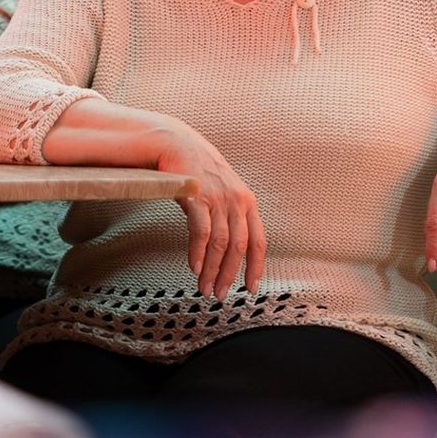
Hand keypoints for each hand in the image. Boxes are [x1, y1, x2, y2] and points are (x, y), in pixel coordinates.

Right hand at [153, 118, 265, 300]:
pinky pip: (201, 232)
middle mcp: (237, 201)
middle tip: (221, 294)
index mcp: (247, 202)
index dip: (256, 267)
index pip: (258, 241)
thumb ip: (229, 216)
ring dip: (212, 270)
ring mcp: (217, 198)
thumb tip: (227, 250)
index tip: (250, 288)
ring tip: (205, 288)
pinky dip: (198, 253)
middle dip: (230, 275)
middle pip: (239, 247)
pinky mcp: (197, 197)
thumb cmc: (199, 171)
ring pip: (220, 243)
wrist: (178, 143)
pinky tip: (194, 267)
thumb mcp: (224, 192)